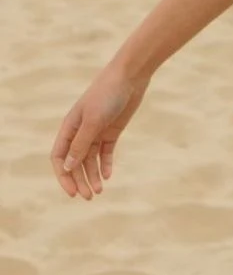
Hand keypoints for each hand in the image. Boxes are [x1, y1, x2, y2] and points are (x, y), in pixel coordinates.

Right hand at [50, 61, 151, 199]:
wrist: (130, 77)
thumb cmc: (108, 94)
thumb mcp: (93, 121)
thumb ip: (81, 144)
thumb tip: (68, 167)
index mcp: (69, 128)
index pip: (60, 158)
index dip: (63, 176)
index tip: (72, 192)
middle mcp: (80, 131)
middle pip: (76, 162)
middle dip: (80, 180)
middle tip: (89, 197)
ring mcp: (97, 131)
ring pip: (90, 159)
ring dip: (93, 175)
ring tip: (99, 191)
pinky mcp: (112, 130)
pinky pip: (106, 151)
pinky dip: (106, 164)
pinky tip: (108, 175)